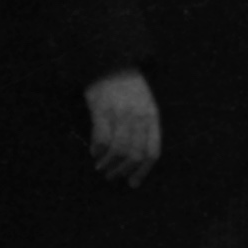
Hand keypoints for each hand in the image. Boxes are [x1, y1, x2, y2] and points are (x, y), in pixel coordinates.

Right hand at [83, 69, 161, 185]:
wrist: (113, 65)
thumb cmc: (130, 90)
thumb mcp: (146, 107)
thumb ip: (144, 131)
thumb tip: (136, 161)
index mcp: (152, 118)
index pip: (152, 152)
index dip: (143, 171)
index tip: (133, 183)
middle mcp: (139, 117)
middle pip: (135, 154)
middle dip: (123, 171)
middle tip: (112, 177)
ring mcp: (121, 113)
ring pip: (118, 149)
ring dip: (108, 163)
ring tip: (101, 168)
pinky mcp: (102, 110)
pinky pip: (102, 137)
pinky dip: (98, 150)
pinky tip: (94, 153)